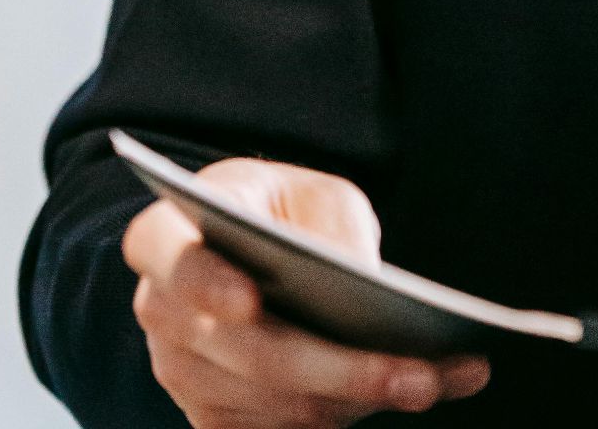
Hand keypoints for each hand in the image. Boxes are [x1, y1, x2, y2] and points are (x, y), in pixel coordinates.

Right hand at [122, 157, 489, 428]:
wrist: (255, 250)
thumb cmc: (282, 211)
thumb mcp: (311, 191)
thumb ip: (331, 223)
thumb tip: (362, 278)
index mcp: (166, 238)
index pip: (172, 261)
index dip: (204, 285)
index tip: (249, 302)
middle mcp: (162, 313)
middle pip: (247, 354)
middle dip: (340, 370)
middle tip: (418, 374)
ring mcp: (183, 374)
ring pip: (274, 405)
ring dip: (360, 400)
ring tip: (435, 380)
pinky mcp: (217, 417)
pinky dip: (353, 415)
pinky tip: (420, 388)